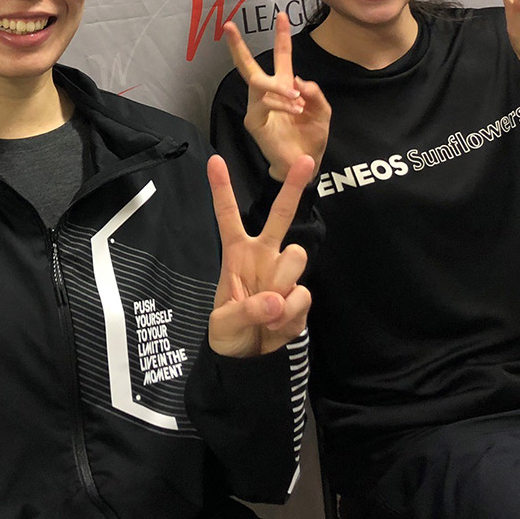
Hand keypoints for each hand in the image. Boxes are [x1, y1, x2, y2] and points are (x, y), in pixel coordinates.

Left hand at [207, 154, 312, 358]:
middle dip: (293, 187)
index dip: (221, 189)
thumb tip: (277, 301)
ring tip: (268, 311)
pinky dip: (290, 314)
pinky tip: (277, 326)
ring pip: (296, 256)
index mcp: (237, 253)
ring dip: (284, 282)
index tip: (214, 160)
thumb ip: (248, 310)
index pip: (228, 215)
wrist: (250, 359)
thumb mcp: (224, 323)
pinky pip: (303, 295)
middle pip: (281, 215)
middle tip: (304, 160)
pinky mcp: (300, 295)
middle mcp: (264, 255)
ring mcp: (285, 273)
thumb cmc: (228, 332)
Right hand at [224, 11, 330, 179]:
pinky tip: (294, 110)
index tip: (281, 14)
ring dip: (279, 89)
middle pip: (247, 65)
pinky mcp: (254, 121)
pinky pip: (263, 103)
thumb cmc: (311, 137)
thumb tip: (296, 80)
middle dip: (237, 45)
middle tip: (227, 25)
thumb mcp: (322, 111)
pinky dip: (280, 104)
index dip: (281, 35)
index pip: (282, 55)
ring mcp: (257, 106)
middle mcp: (267, 93)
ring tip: (297, 101)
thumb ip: (314, 93)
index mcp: (284, 85)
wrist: (305, 164)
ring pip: (259, 83)